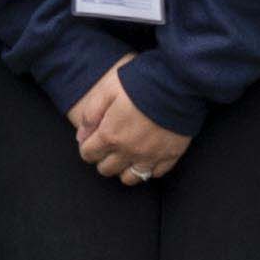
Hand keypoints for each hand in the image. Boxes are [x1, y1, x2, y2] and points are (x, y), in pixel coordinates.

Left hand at [67, 66, 186, 185]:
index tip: (93, 139)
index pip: (88, 154)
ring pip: (130, 178)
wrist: (177, 82)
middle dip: (104, 159)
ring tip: (128, 154)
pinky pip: (154, 174)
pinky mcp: (171, 156)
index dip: (88, 147)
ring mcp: (151, 156)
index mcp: (110, 136)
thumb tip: (81, 136)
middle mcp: (128, 152)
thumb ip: (91, 114)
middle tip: (110, 145)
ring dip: (124, 168)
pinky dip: (149, 167)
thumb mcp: (107, 90)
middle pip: (106, 169)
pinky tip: (148, 154)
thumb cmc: (140, 82)